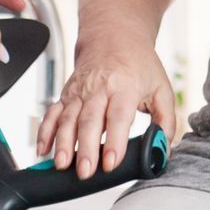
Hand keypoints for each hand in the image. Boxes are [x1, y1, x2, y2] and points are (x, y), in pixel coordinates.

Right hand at [40, 33, 177, 176]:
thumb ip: (166, 121)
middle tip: (85, 172)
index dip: (113, 141)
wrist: (113, 37)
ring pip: (67, 119)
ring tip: (62, 165)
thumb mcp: (162, 88)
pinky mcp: (66, 94)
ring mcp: (79, 91)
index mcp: (124, 87)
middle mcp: (98, 89)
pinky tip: (42, 150)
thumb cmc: (139, 64)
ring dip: (62, 143)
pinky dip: (44, 132)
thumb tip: (162, 150)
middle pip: (89, 121)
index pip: (118, 116)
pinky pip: (52, 114)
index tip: (111, 163)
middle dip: (85, 148)